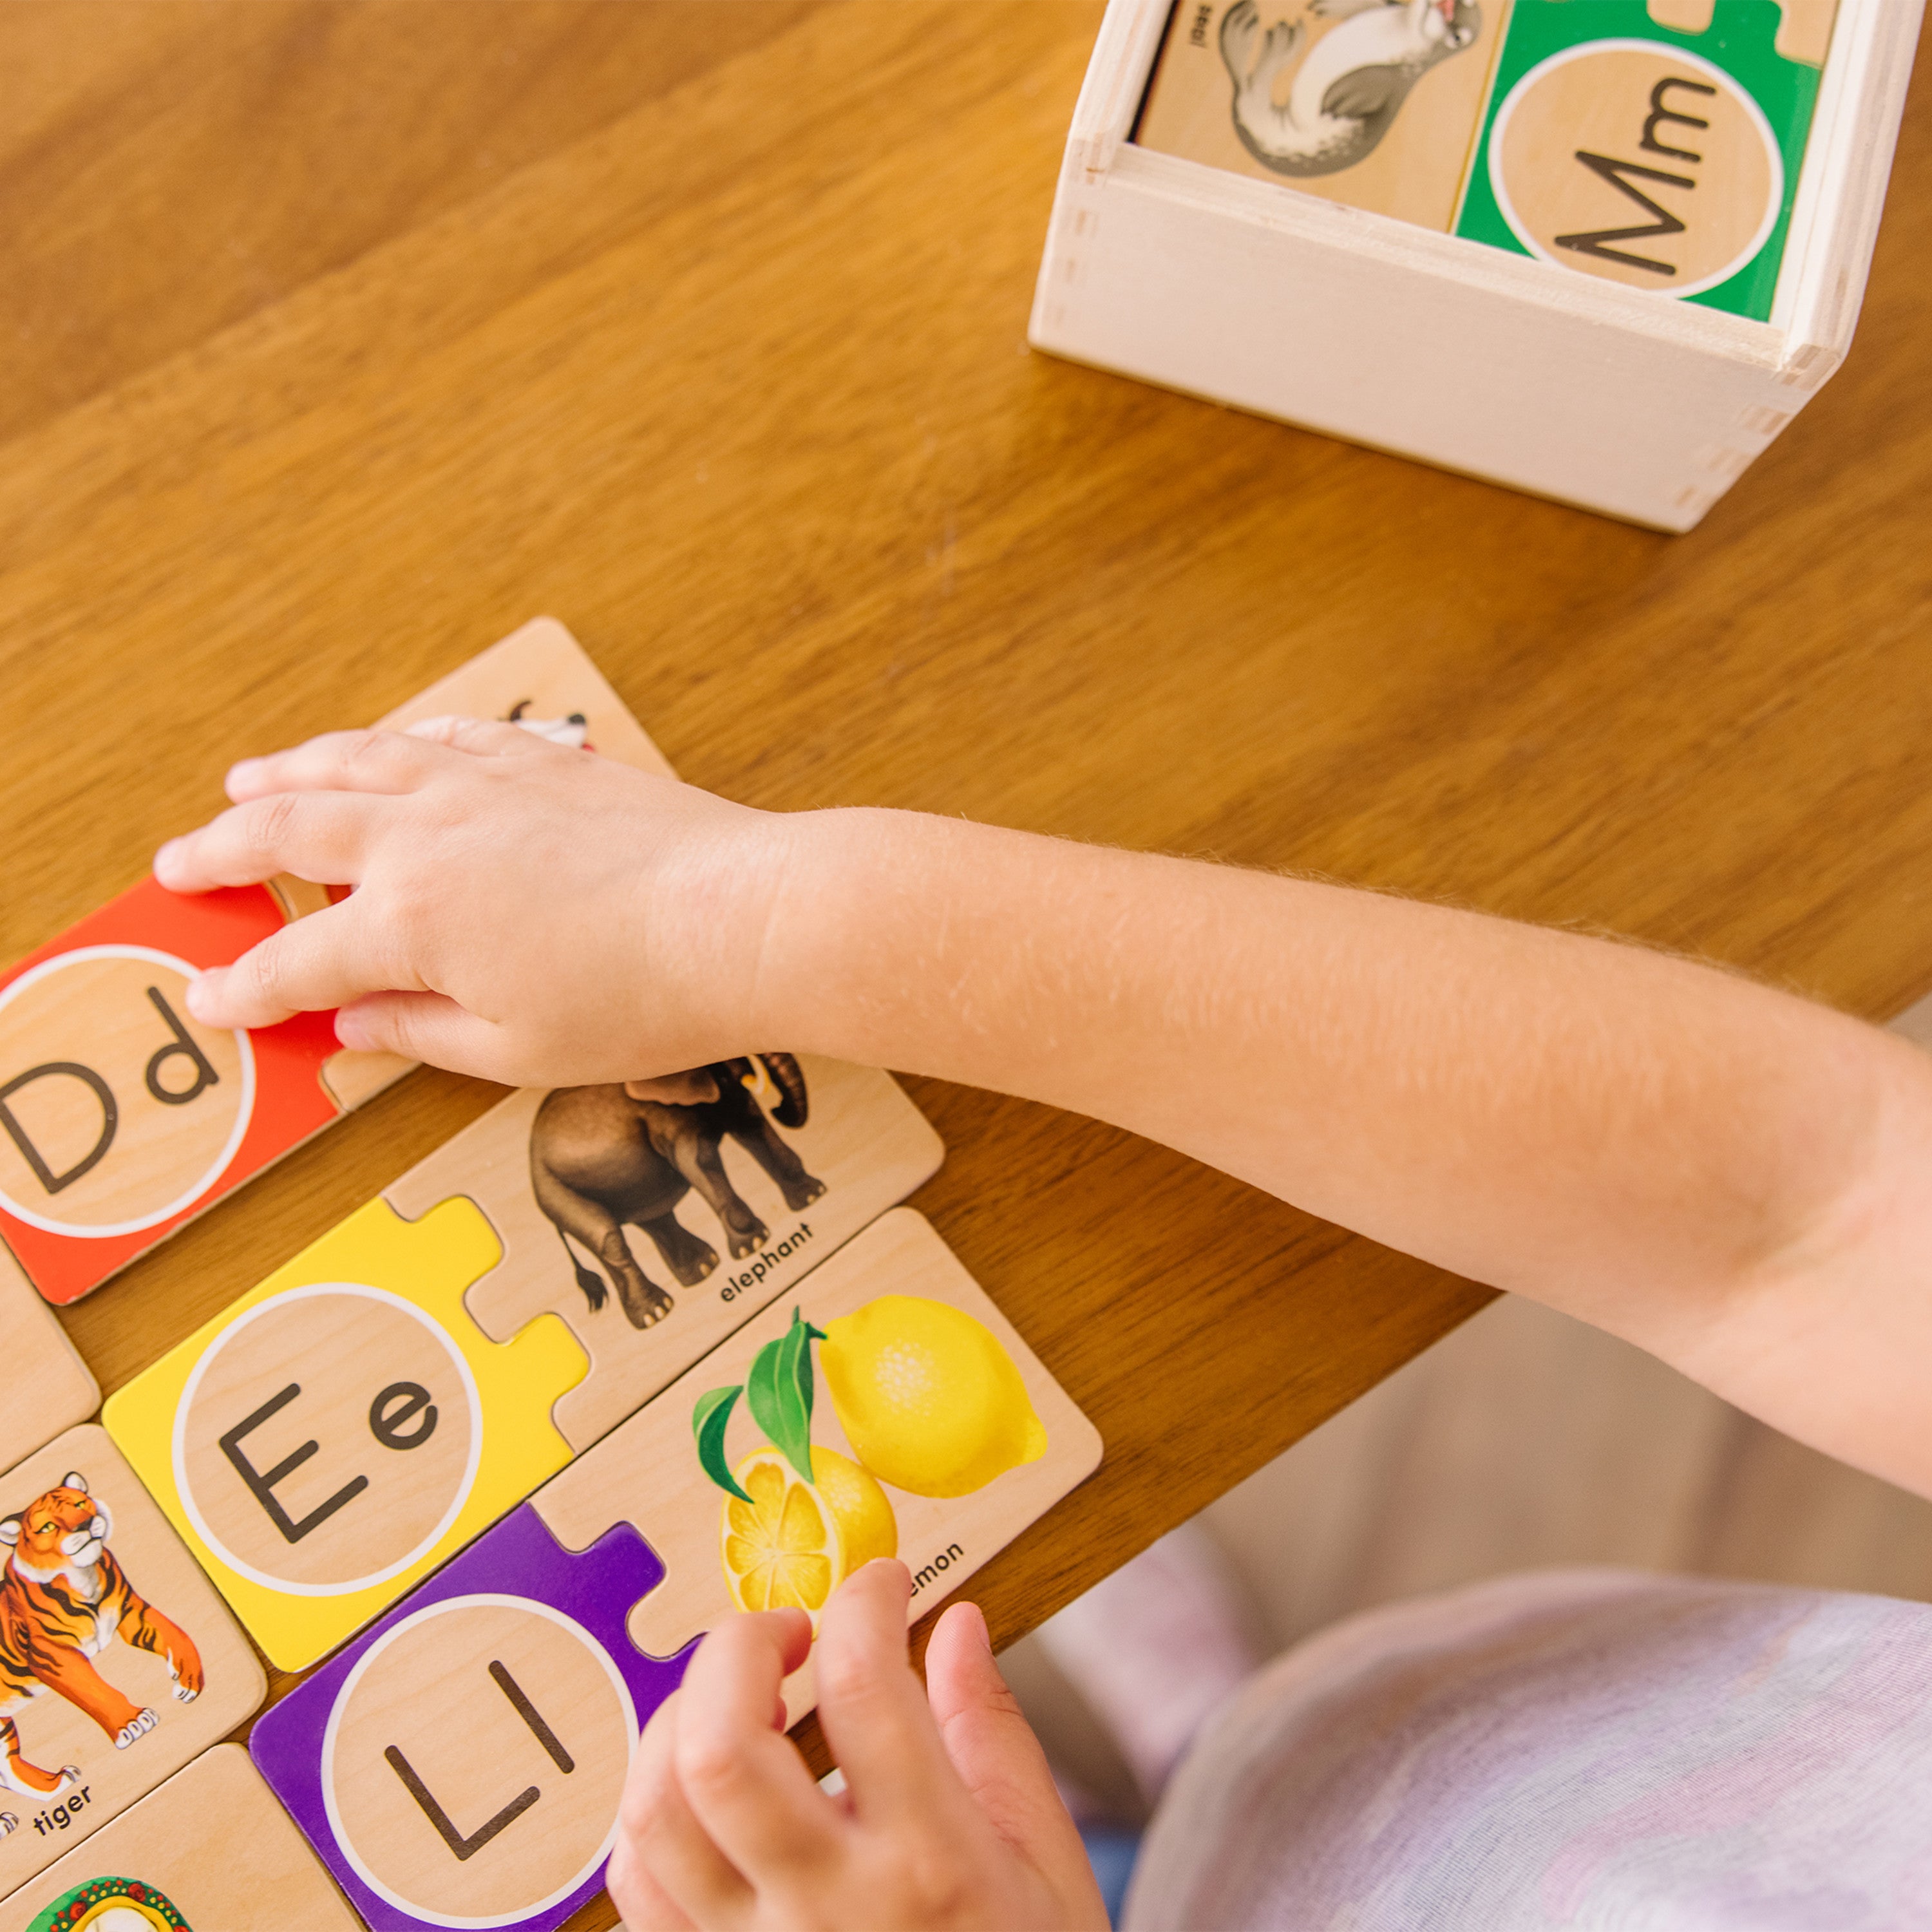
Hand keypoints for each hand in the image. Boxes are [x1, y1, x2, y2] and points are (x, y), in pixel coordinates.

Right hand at [153, 718, 792, 1086]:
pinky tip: (387, 747)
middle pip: (291, 834)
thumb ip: (418, 1032)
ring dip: (290, 772)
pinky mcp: (540, 762)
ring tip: (246, 780)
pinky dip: (398, 741)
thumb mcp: (515, 1051)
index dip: (242, 987)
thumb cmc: (641, 1001)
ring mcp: (482, 786)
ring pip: (356, 763)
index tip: (207, 1000)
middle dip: (223, 853)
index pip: (294, 962)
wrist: (742, 919)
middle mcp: (426, 838)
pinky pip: (444, 736)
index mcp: (409, 924)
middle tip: (177, 864)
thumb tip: (353, 1023)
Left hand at [608, 1560, 1107, 1931]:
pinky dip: (652, 1811)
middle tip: (786, 1634)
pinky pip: (637, 1886)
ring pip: (657, 1813)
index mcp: (930, 1864)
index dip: (865, 1601)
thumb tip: (958, 1626)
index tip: (882, 1585)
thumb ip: (994, 1734)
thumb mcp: (1047, 1862)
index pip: (866, 1686)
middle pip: (722, 1748)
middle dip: (738, 1650)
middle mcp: (828, 1911)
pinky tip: (706, 1789)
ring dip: (680, 1722)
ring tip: (738, 1702)